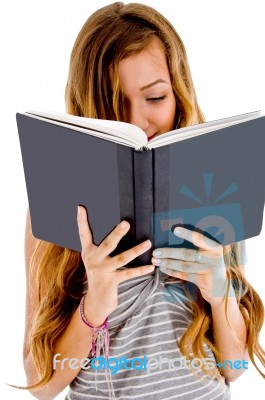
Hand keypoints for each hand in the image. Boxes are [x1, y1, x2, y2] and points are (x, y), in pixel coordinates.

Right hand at [77, 206, 154, 326]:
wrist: (95, 301)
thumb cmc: (99, 276)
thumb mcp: (94, 261)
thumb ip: (100, 247)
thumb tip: (116, 230)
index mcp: (88, 252)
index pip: (84, 234)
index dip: (82, 221)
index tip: (81, 208)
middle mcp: (93, 260)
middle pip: (108, 244)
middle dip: (117, 233)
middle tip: (126, 223)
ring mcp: (102, 271)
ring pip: (122, 258)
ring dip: (136, 250)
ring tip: (148, 243)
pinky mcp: (111, 281)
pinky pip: (129, 273)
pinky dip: (141, 270)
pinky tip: (150, 266)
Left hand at [151, 227, 232, 305]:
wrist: (220, 286)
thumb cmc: (211, 263)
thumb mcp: (210, 252)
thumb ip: (200, 243)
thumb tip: (177, 231)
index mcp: (215, 247)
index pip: (200, 239)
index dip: (187, 234)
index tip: (175, 230)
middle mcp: (213, 259)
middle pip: (187, 254)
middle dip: (169, 252)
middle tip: (156, 251)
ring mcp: (207, 271)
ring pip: (184, 266)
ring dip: (168, 262)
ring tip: (155, 260)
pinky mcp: (201, 281)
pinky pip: (183, 275)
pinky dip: (171, 271)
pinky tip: (162, 268)